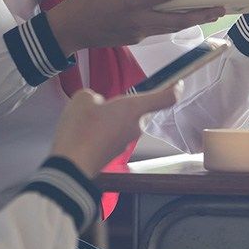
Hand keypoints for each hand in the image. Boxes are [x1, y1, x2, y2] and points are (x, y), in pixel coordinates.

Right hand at [47, 0, 224, 52]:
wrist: (68, 31)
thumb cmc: (84, 3)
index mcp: (132, 4)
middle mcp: (140, 22)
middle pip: (178, 21)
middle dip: (202, 15)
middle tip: (221, 8)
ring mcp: (138, 33)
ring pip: (171, 28)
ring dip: (191, 21)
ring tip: (209, 13)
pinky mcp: (134, 39)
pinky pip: (157, 29)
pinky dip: (171, 21)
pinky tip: (177, 14)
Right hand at [50, 84, 180, 176]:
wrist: (70, 166)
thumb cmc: (80, 129)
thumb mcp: (83, 98)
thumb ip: (96, 97)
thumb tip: (99, 105)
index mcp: (133, 109)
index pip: (165, 98)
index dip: (174, 88)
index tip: (178, 82)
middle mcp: (135, 126)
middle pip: (137, 109)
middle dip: (121, 104)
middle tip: (98, 104)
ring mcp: (126, 141)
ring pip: (123, 121)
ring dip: (110, 118)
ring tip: (86, 120)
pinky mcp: (115, 152)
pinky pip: (113, 133)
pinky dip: (102, 131)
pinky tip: (84, 133)